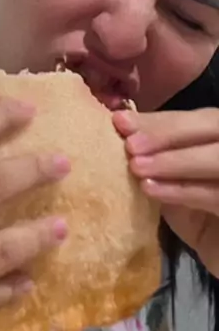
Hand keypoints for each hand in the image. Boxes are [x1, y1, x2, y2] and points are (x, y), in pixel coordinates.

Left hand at [113, 108, 218, 275]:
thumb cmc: (194, 213)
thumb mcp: (172, 179)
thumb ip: (155, 152)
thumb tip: (120, 125)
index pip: (198, 118)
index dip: (161, 120)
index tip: (121, 121)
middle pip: (212, 125)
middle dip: (167, 133)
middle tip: (131, 145)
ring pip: (215, 158)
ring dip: (173, 161)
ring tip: (137, 167)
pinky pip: (214, 194)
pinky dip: (181, 191)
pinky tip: (150, 190)